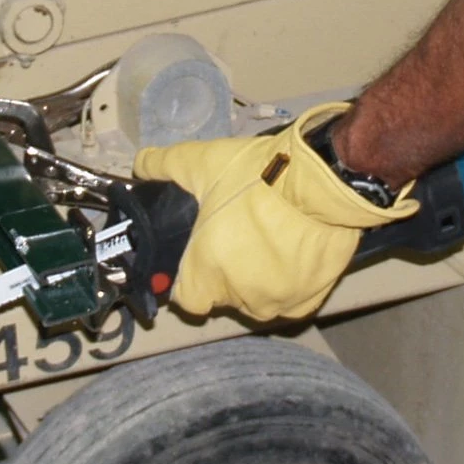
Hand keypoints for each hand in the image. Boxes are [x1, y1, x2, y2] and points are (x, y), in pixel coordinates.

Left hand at [133, 104, 418, 320]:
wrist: (322, 181)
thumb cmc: (258, 176)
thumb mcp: (201, 162)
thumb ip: (164, 166)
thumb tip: (141, 165)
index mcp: (205, 273)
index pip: (186, 299)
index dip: (189, 278)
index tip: (199, 255)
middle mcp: (239, 297)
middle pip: (223, 296)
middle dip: (225, 272)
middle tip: (237, 236)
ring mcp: (277, 302)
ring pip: (257, 299)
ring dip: (257, 280)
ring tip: (266, 242)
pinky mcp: (310, 300)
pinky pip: (290, 301)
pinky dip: (288, 284)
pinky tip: (291, 254)